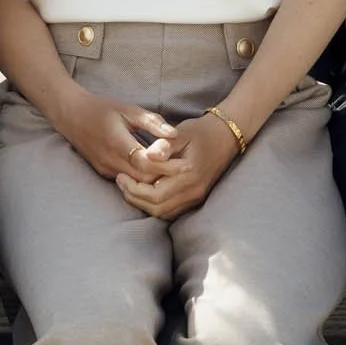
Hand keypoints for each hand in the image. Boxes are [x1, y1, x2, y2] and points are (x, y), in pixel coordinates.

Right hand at [55, 87, 179, 182]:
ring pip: (136, 183)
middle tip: (185, 169)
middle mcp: (110, 160)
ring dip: (154, 179)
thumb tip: (175, 134)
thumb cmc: (101, 108)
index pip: (147, 163)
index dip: (168, 167)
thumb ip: (152, 123)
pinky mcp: (103, 172)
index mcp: (117, 142)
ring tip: (175, 172)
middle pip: (144, 178)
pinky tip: (155, 171)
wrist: (70, 115)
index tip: (187, 164)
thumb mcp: (128, 109)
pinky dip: (142, 179)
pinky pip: (127, 180)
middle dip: (165, 176)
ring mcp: (105, 169)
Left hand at [116, 114, 239, 220]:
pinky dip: (155, 206)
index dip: (134, 188)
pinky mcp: (196, 198)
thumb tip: (147, 155)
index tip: (120, 175)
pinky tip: (144, 192)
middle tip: (120, 182)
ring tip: (128, 188)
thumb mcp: (180, 133)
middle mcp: (193, 189)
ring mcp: (196, 196)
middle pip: (157, 207)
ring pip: (164, 212)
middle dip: (135, 198)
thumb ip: (164, 145)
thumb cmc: (199, 131)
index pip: (155, 193)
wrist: (225, 137)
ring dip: (143, 204)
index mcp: (188, 173)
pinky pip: (172, 211)